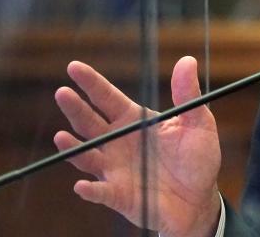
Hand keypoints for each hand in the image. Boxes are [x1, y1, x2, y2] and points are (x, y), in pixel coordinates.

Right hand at [53, 56, 221, 236]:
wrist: (198, 199)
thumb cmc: (197, 158)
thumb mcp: (198, 123)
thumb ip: (188, 94)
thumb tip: (186, 60)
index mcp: (136, 120)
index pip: (108, 98)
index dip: (91, 83)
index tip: (74, 67)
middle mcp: (119, 142)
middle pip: (90, 123)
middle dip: (75, 108)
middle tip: (62, 93)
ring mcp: (115, 169)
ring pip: (87, 156)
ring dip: (73, 148)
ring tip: (61, 137)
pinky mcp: (118, 194)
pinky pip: (100, 192)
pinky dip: (90, 190)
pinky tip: (82, 186)